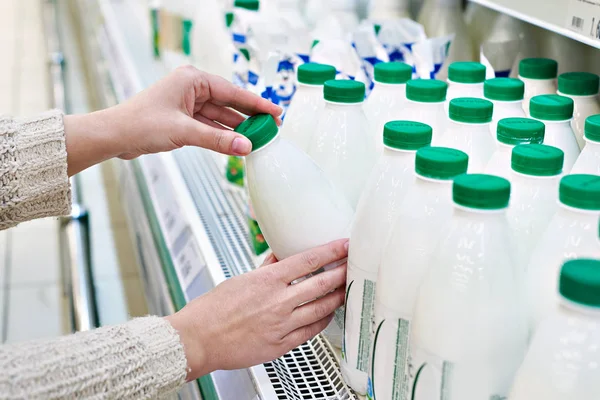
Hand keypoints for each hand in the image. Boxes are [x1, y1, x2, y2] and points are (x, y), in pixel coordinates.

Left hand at [64, 66, 281, 175]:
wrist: (114, 136)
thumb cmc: (140, 124)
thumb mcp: (184, 132)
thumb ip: (217, 140)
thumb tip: (245, 146)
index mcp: (192, 79)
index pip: (232, 92)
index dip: (256, 104)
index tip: (275, 112)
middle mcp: (192, 88)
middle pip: (229, 104)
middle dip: (249, 117)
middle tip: (271, 128)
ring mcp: (187, 104)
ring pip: (220, 117)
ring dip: (236, 129)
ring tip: (258, 139)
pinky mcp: (183, 119)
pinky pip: (209, 126)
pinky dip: (222, 136)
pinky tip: (236, 144)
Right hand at [166, 239, 348, 380]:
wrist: (198, 339)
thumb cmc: (212, 310)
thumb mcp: (239, 280)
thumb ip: (265, 270)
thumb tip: (279, 258)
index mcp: (266, 281)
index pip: (308, 260)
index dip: (331, 252)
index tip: (344, 245)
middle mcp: (277, 301)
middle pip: (321, 284)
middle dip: (341, 273)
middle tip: (352, 266)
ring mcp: (281, 324)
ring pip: (321, 308)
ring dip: (337, 297)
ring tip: (346, 290)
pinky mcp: (281, 344)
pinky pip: (310, 331)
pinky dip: (323, 320)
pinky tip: (328, 314)